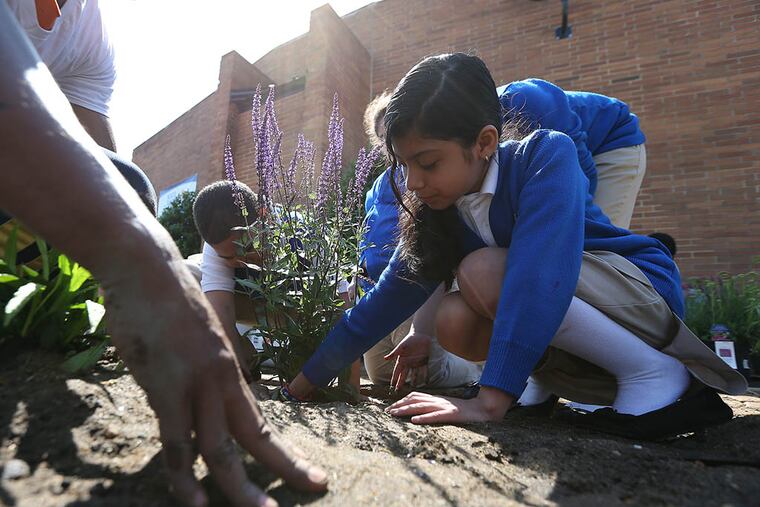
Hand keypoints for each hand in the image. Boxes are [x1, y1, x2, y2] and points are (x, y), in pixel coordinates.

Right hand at [104, 262, 327, 506]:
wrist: (145, 269)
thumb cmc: (166, 300)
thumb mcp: (195, 339)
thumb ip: (197, 372)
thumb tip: (192, 398)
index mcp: (229, 370)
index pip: (261, 422)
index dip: (284, 452)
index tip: (309, 474)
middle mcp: (221, 380)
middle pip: (256, 436)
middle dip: (286, 469)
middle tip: (314, 488)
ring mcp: (196, 384)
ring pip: (221, 449)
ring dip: (239, 488)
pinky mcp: (166, 386)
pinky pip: (177, 442)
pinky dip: (183, 476)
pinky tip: (192, 502)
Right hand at [383, 332, 431, 390]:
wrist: (421, 335)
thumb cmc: (409, 339)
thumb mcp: (401, 346)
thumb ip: (394, 353)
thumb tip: (385, 358)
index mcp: (402, 359)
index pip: (397, 371)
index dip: (394, 378)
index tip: (391, 384)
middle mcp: (409, 363)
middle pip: (404, 375)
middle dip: (401, 382)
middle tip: (398, 390)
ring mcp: (416, 363)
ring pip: (414, 374)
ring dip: (413, 380)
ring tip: (412, 387)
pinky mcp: (424, 361)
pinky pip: (424, 370)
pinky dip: (425, 376)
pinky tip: (425, 382)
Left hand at [385, 387, 514, 423]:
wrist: (484, 409)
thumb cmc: (465, 411)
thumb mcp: (447, 407)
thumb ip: (435, 407)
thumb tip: (420, 412)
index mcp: (437, 398)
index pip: (415, 396)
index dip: (402, 400)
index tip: (391, 407)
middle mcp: (438, 400)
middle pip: (414, 399)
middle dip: (399, 405)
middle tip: (387, 412)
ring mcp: (445, 406)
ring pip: (421, 406)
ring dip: (406, 410)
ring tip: (395, 414)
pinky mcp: (451, 414)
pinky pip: (435, 416)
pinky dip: (424, 418)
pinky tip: (414, 420)